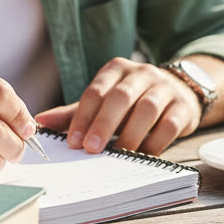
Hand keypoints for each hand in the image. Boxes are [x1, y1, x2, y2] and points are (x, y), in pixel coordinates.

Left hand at [34, 57, 201, 155]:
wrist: (179, 91)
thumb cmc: (132, 101)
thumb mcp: (104, 101)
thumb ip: (74, 112)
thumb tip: (39, 122)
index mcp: (116, 69)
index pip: (96, 91)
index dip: (83, 118)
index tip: (73, 142)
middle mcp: (141, 74)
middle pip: (121, 97)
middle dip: (104, 124)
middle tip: (92, 149)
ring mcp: (165, 88)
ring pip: (147, 109)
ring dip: (130, 134)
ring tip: (118, 154)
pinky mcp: (183, 106)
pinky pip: (169, 125)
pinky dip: (154, 142)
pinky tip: (142, 154)